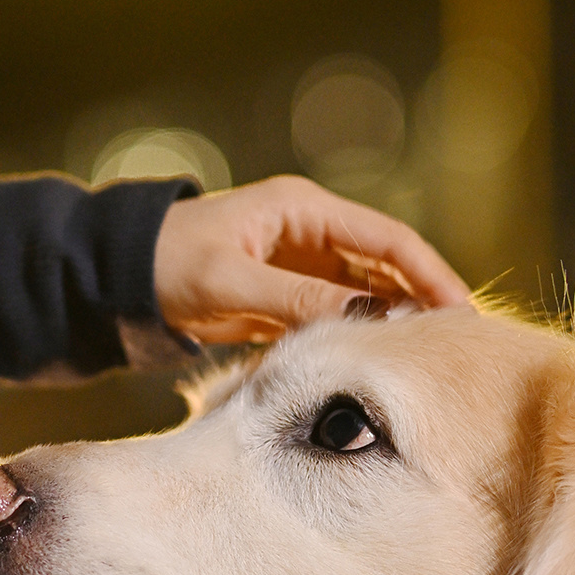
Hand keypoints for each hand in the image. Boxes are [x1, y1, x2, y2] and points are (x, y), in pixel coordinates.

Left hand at [154, 177, 469, 344]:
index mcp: (304, 210)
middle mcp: (310, 232)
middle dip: (423, 300)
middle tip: (459, 345)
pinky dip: (359, 336)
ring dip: (393, 322)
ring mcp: (300, 265)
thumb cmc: (165, 265)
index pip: (389, 239)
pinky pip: (336, 315)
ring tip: (428, 360)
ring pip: (366, 293)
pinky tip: (380, 364)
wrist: (114, 279)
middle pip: (387, 266)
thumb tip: (370, 315)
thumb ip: (298, 299)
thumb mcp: (230, 281)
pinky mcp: (285, 295)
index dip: (431, 274)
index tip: (461, 313)